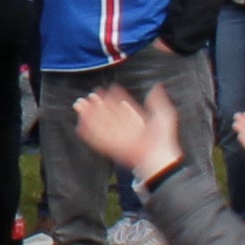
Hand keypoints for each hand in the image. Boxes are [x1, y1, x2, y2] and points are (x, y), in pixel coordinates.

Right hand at [71, 83, 187, 184]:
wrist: (159, 159)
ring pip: (101, 124)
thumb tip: (157, 86)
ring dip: (89, 114)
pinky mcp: (112, 148)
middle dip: (99, 104)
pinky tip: (80, 122)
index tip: (107, 89)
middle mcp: (126, 129)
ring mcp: (118, 138)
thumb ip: (158, 100)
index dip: (115, 98)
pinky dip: (87, 131)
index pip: (123, 107)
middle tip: (90, 95)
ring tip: (80, 104)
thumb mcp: (165, 115)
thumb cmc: (164, 140)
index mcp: (137, 121)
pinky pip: (96, 139)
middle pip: (109, 114)